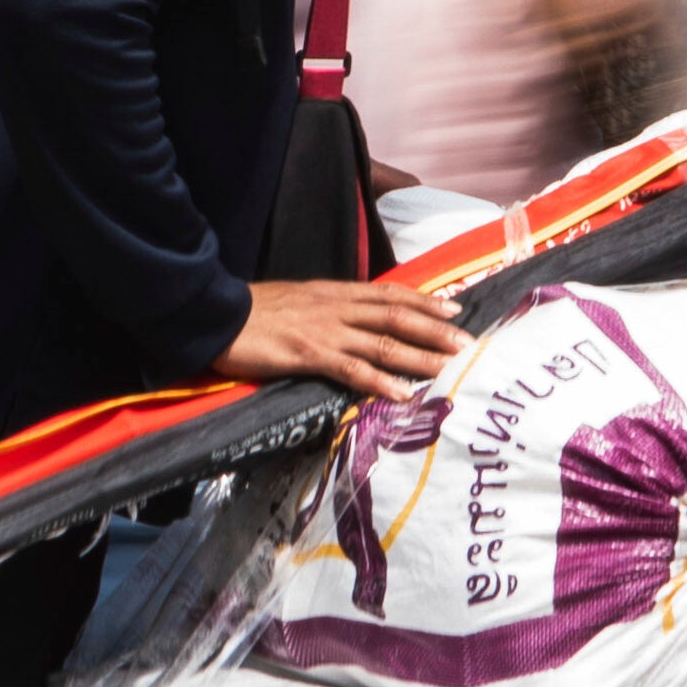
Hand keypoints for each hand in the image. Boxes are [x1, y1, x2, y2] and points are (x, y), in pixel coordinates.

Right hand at [217, 280, 473, 395]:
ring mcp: (324, 330)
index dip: (425, 301)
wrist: (218, 313)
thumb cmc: (256, 312)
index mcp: (336, 293)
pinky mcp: (308, 353)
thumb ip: (331, 310)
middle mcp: (337, 307)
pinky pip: (351, 369)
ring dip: (419, 356)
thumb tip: (358, 321)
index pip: (390, 294)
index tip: (455, 308)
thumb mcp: (301, 302)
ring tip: (449, 367)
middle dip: (434, 329)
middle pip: (396, 316)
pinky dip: (379, 382)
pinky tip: (401, 393)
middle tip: (467, 342)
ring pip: (382, 343)